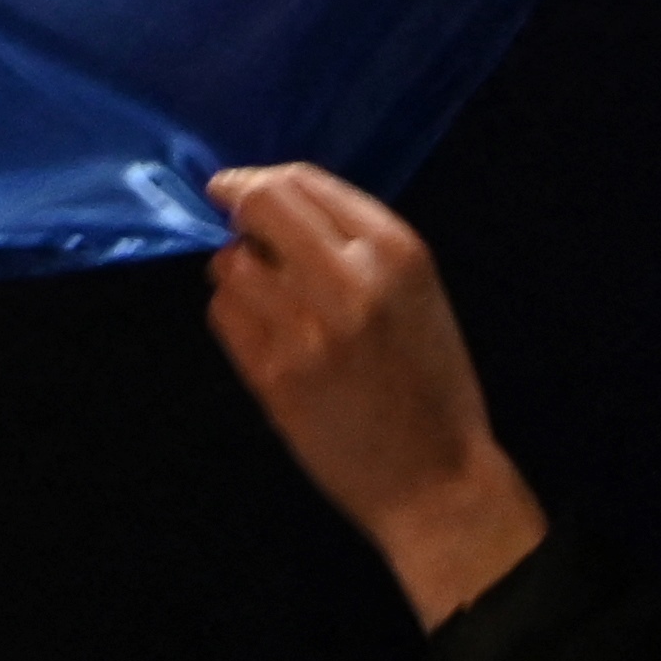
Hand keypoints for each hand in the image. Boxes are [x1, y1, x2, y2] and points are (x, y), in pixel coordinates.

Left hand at [206, 161, 549, 631]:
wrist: (437, 481)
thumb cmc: (429, 383)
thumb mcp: (417, 292)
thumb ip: (355, 241)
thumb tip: (271, 199)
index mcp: (397, 252)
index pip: (303, 181)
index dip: (260, 180)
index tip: (242, 190)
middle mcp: (352, 280)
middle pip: (259, 205)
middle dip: (235, 204)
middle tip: (230, 218)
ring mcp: (308, 329)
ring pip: (231, 262)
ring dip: (236, 271)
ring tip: (264, 295)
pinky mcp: (275, 376)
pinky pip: (223, 316)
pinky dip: (232, 315)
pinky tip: (262, 335)